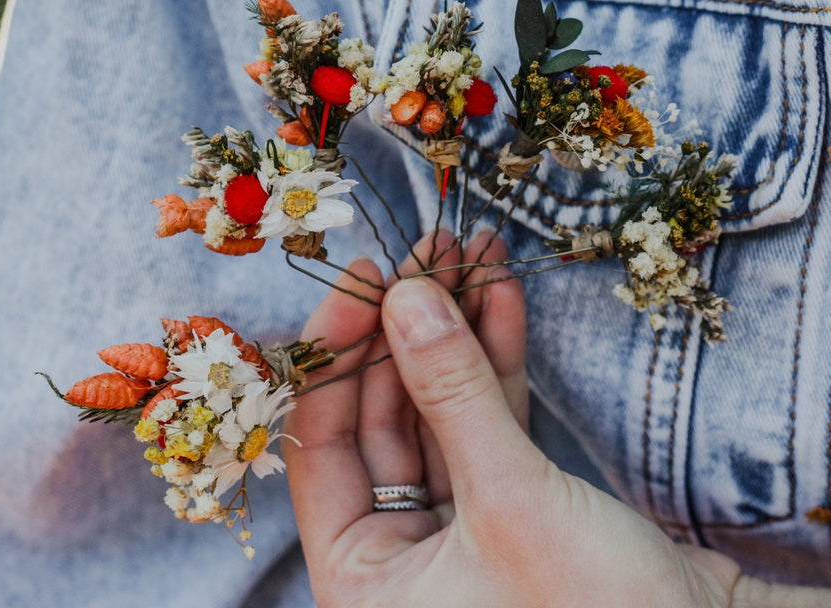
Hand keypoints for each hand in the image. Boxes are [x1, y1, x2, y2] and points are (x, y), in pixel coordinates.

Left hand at [284, 233, 830, 607]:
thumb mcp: (510, 499)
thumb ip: (452, 395)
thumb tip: (405, 299)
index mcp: (362, 581)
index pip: (319, 443)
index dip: (337, 354)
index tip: (366, 279)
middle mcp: (397, 558)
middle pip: (379, 417)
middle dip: (408, 330)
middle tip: (429, 255)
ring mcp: (455, 527)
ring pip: (436, 411)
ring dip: (456, 335)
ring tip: (469, 257)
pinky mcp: (511, 504)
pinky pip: (486, 422)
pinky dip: (495, 364)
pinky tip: (499, 300)